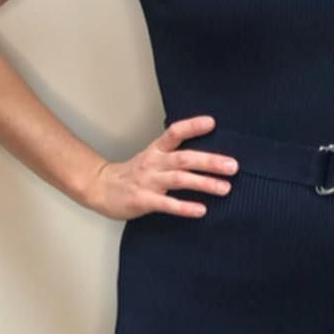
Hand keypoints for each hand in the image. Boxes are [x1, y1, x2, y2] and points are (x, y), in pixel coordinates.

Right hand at [82, 115, 238, 219]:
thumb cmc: (132, 174)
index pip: (174, 132)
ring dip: (203, 183)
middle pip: (184, 158)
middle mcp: (154, 163)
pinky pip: (167, 204)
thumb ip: (175, 154)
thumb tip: (209, 156)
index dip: (192, 126)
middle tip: (233, 166)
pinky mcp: (143, 200)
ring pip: (179, 180)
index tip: (212, 123)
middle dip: (210, 162)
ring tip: (225, 188)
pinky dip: (185, 207)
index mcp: (156, 150)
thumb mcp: (152, 157)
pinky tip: (201, 210)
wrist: (100, 188)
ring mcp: (148, 182)